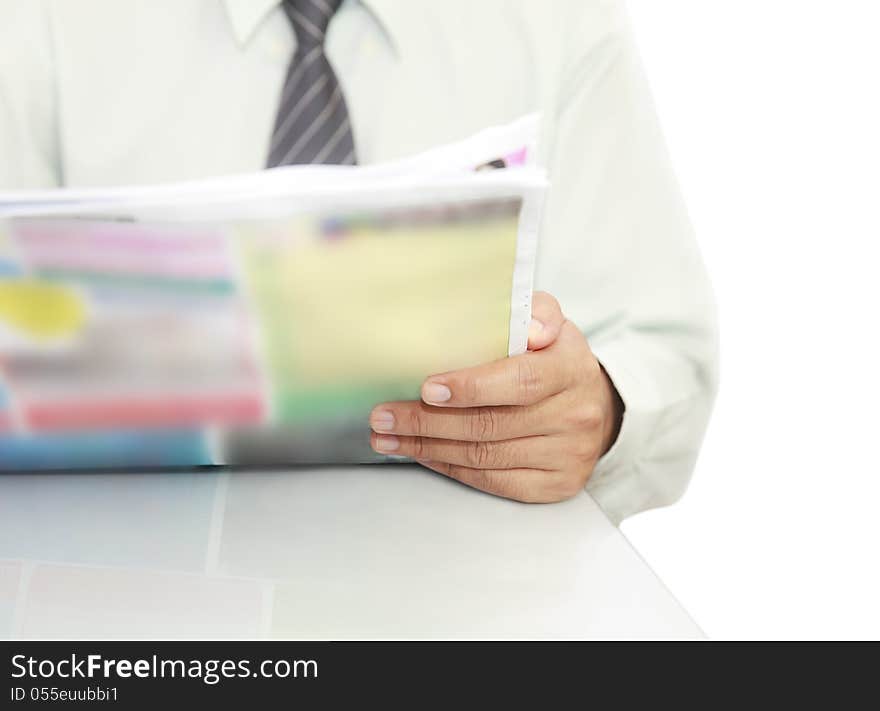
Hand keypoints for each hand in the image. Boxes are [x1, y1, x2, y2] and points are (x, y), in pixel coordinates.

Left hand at [369, 292, 623, 502]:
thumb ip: (534, 311)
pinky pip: (494, 481)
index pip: (520, 381)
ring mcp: (567, 455)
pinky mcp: (556, 485)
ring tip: (387, 436)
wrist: (596, 406)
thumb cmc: (554, 358)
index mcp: (571, 368)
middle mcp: (574, 415)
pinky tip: (422, 454)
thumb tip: (529, 326)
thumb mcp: (550, 323)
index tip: (426, 388)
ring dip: (428, 447)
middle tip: (383, 414)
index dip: (471, 388)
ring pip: (485, 457)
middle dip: (428, 421)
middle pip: (491, 425)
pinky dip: (450, 468)